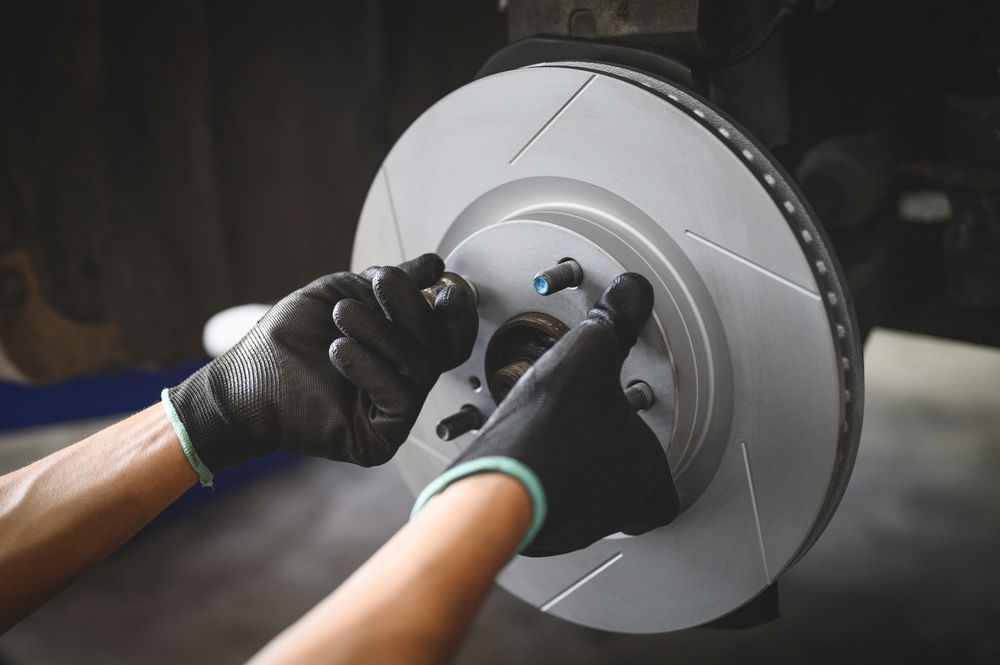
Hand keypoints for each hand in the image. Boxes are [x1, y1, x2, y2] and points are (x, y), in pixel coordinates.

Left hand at [163, 254, 477, 483]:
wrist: (246, 382)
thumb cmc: (288, 342)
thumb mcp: (342, 293)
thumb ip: (391, 281)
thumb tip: (433, 265)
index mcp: (401, 347)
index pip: (447, 329)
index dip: (451, 306)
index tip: (435, 282)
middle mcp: (404, 379)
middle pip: (441, 343)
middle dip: (411, 307)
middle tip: (379, 284)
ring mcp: (395, 410)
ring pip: (422, 367)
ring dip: (382, 333)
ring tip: (342, 316)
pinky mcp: (382, 437)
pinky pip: (402, 398)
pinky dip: (373, 368)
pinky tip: (340, 351)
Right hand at [413, 273, 677, 555]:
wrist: (494, 481)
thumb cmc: (546, 432)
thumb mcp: (587, 355)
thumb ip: (615, 322)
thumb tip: (633, 290)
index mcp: (643, 474)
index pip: (664, 499)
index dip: (654, 471)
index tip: (642, 444)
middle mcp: (612, 509)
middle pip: (622, 503)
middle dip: (608, 468)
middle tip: (592, 437)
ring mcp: (571, 525)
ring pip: (583, 508)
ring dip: (574, 477)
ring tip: (555, 441)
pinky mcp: (532, 528)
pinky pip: (545, 511)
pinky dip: (539, 486)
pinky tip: (524, 457)